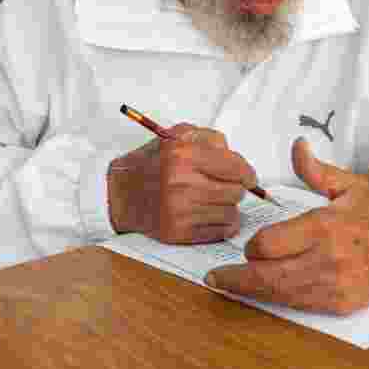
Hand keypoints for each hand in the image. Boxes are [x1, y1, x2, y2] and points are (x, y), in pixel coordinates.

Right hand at [107, 124, 257, 242]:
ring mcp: (179, 211)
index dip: (247, 173)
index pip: (235, 168)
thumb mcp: (178, 135)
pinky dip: (221, 224)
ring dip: (227, 207)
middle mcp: (182, 184)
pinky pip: (220, 232)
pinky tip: (209, 215)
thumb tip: (237, 159)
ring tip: (212, 200)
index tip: (249, 177)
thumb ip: (211, 139)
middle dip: (235, 188)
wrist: (120, 193)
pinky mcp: (178, 233)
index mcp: (183, 155)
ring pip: (231, 213)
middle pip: (236, 192)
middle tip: (224, 186)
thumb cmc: (153, 162)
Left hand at [205, 138, 368, 314]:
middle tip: (215, 276)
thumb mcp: (348, 184)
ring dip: (252, 291)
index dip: (254, 245)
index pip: (267, 245)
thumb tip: (296, 144)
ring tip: (231, 285)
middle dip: (238, 276)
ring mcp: (333, 286)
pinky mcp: (340, 303)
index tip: (252, 243)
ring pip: (279, 294)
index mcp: (323, 226)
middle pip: (266, 275)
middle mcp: (325, 259)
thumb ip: (315, 170)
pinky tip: (266, 293)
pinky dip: (279, 299)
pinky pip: (299, 305)